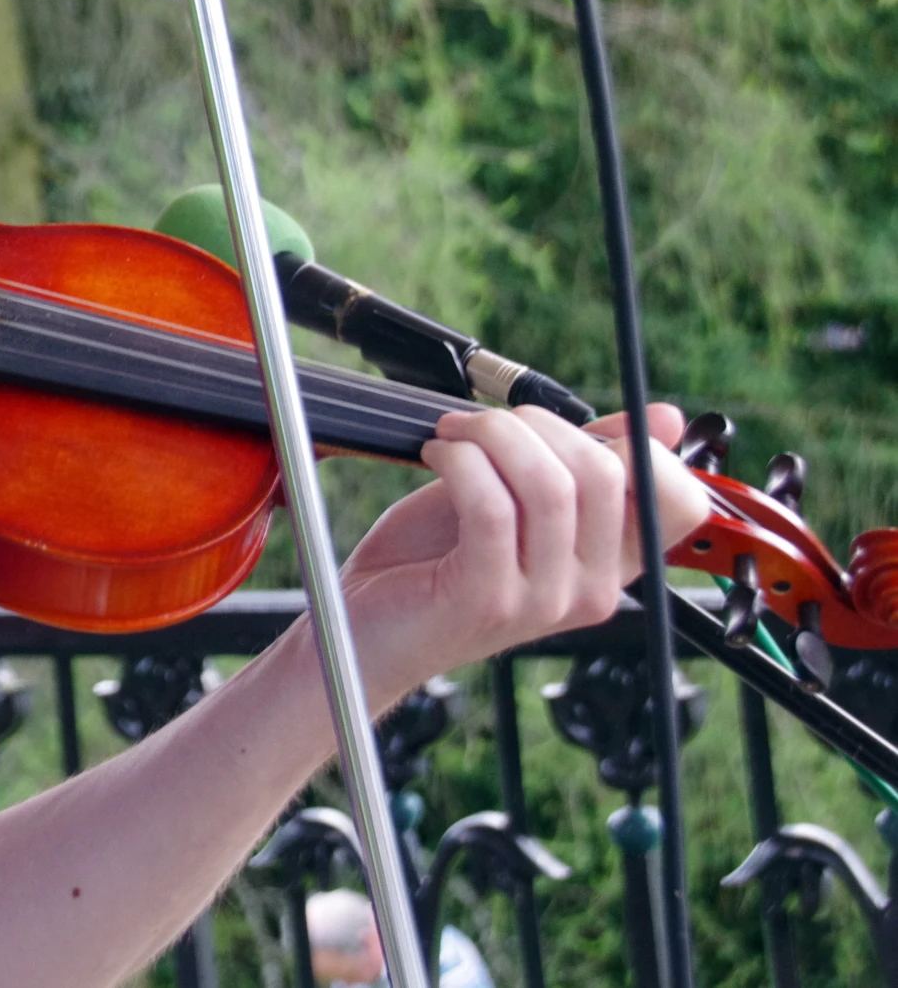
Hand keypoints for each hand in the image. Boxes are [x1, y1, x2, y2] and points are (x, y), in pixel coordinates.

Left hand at [336, 402, 710, 694]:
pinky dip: (459, 462)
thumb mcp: (515, 496)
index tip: (568, 425)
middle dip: (536, 424)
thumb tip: (666, 418)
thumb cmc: (433, 560)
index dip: (641, 446)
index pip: (682, 502)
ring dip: (489, 436)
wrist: (362, 625)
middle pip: (606, 473)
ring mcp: (543, 601)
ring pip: (548, 485)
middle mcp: (591, 590)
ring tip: (451, 438)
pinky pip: (492, 506)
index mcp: (610, 563)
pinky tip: (437, 457)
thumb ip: (581, 459)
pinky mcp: (488, 599)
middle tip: (481, 424)